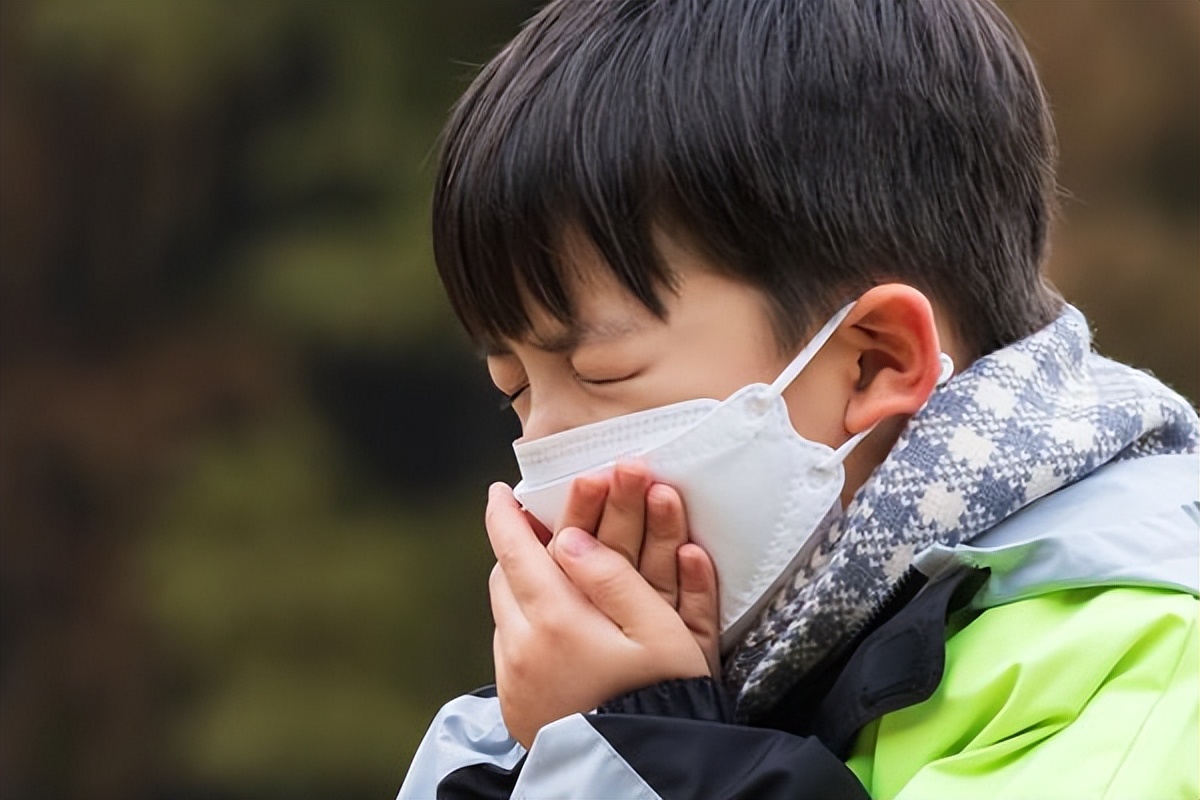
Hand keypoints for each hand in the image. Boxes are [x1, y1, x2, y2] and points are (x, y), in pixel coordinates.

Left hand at [486, 481, 713, 748]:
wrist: (642, 779)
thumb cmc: (662, 698)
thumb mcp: (659, 630)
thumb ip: (613, 576)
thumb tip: (568, 537)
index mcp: (555, 619)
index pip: (514, 550)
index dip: (504, 516)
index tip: (500, 491)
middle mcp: (520, 647)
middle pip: (505, 578)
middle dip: (520, 548)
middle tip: (542, 528)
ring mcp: (513, 680)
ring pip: (506, 614)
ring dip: (523, 588)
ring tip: (556, 577)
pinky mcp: (515, 707)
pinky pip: (511, 650)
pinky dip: (527, 628)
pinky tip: (559, 629)